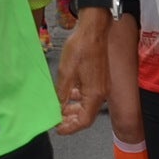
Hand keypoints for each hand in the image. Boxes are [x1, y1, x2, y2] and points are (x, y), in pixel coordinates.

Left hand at [53, 11, 108, 134]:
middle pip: (87, 114)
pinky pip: (89, 94)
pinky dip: (77, 97)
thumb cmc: (81, 48)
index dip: (70, 127)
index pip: (84, 121)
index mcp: (94, 94)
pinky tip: (67, 92)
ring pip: (87, 104)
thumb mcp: (66, 73)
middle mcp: (101, 92)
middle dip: (71, 119)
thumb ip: (61, 94)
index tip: (58, 129)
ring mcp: (102, 85)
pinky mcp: (99, 77)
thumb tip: (57, 110)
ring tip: (59, 108)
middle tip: (57, 120)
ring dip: (74, 108)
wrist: (93, 29)